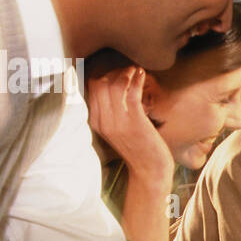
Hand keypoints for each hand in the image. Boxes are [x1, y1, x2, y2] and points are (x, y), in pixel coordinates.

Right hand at [86, 64, 174, 182]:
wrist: (149, 170)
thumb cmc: (137, 148)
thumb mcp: (116, 130)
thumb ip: (110, 113)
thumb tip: (110, 89)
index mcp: (96, 123)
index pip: (91, 90)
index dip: (104, 76)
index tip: (116, 73)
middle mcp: (104, 122)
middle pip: (100, 85)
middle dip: (114, 72)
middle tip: (127, 70)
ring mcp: (118, 122)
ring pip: (114, 86)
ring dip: (126, 73)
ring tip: (135, 70)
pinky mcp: (135, 122)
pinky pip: (132, 93)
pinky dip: (137, 79)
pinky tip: (142, 74)